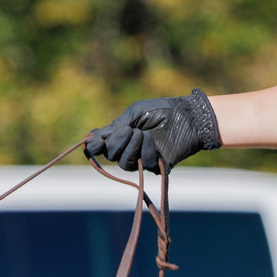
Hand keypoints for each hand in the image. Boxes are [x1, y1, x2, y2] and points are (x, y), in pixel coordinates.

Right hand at [86, 89, 222, 172]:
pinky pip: (142, 166)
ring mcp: (141, 159)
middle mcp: (128, 149)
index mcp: (120, 135)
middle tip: (130, 130)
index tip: (96, 142)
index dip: (95, 146)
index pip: (100, 146)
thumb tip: (90, 140)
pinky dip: (146, 152)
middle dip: (116, 142)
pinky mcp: (155, 166)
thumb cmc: (161, 110)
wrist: (186, 116)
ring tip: (142, 134)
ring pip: (124, 163)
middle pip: (110, 155)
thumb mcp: (133, 114)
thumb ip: (114, 128)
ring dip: (131, 148)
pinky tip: (153, 141)